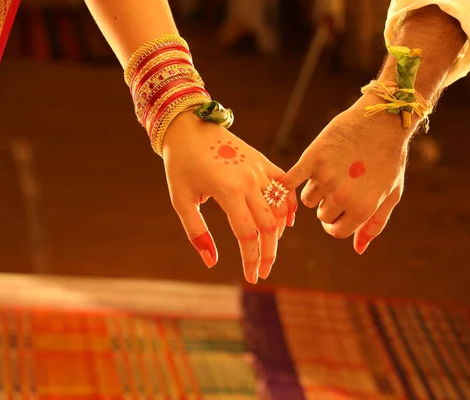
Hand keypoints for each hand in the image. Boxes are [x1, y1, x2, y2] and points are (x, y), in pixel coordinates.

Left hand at [162, 112, 296, 282]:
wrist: (188, 125)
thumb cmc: (180, 164)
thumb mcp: (181, 201)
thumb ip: (197, 233)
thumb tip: (212, 263)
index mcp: (228, 190)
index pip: (248, 235)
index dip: (252, 260)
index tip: (252, 277)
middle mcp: (249, 180)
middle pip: (269, 226)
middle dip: (269, 253)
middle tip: (264, 271)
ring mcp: (260, 170)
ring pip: (280, 209)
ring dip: (279, 234)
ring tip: (269, 250)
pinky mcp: (263, 162)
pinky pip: (285, 187)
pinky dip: (289, 207)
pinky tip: (286, 223)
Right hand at [282, 93, 411, 253]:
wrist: (382, 120)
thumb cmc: (389, 159)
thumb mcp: (390, 194)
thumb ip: (375, 224)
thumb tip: (358, 250)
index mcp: (362, 209)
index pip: (336, 231)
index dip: (337, 223)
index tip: (339, 213)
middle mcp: (342, 196)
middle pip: (322, 215)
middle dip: (328, 205)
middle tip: (340, 186)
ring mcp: (325, 177)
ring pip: (307, 199)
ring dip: (315, 190)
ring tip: (331, 173)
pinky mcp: (312, 158)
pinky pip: (290, 181)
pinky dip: (286, 185)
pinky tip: (284, 184)